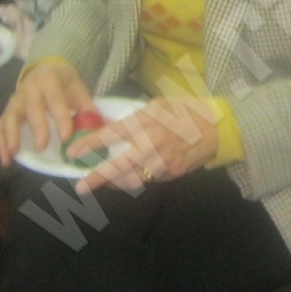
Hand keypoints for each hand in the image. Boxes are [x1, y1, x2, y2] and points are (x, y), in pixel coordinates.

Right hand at [0, 57, 95, 166]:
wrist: (44, 68)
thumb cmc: (64, 83)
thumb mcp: (78, 88)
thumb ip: (87, 107)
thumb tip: (102, 127)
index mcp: (50, 81)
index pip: (56, 100)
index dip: (61, 118)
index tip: (66, 137)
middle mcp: (29, 88)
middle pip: (32, 108)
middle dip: (37, 128)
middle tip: (41, 147)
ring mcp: (15, 100)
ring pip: (9, 117)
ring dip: (10, 136)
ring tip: (14, 154)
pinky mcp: (7, 110)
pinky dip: (0, 143)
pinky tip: (7, 160)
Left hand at [71, 94, 219, 193]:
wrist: (217, 127)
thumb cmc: (185, 110)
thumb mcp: (159, 105)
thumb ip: (136, 117)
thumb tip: (112, 130)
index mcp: (148, 122)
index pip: (112, 134)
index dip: (90, 144)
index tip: (73, 153)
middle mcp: (153, 144)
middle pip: (119, 166)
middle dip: (97, 177)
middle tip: (80, 186)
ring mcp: (163, 162)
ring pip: (131, 179)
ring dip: (114, 182)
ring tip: (101, 182)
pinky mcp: (171, 174)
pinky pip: (147, 180)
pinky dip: (134, 180)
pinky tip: (126, 178)